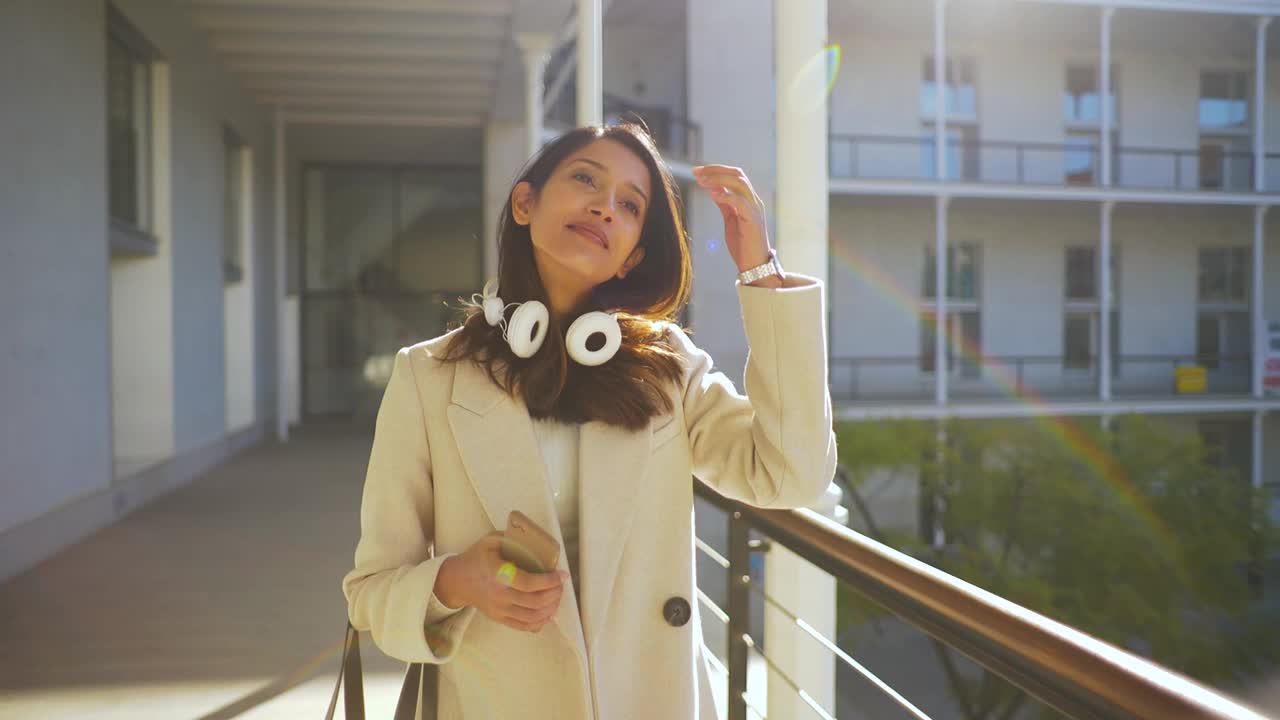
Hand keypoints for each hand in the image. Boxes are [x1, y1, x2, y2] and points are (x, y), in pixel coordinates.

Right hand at [436, 532, 567, 632]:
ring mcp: (499, 609)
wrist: (457, 581)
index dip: (549, 581)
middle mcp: (499, 595)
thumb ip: (512, 539)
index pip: (528, 583)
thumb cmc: (476, 558)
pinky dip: (539, 622)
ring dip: (550, 608)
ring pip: (532, 617)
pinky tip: (548, 613)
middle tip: (561, 584)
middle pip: (534, 602)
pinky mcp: (500, 618)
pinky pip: (523, 626)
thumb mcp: (490, 541)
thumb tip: (535, 539)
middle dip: (554, 594)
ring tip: (557, 597)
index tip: (562, 575)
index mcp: (498, 574)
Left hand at [692, 164, 772, 275]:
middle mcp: (754, 201)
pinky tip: (712, 195)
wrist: (754, 266)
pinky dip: (726, 195)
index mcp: (748, 200)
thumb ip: (725, 204)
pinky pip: (741, 202)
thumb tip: (714, 189)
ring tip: (702, 181)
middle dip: (715, 170)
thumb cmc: (743, 246)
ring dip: (719, 179)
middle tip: (696, 172)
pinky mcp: (753, 220)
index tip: (697, 171)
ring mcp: (755, 209)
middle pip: (737, 174)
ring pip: (740, 183)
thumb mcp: (730, 220)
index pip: (734, 176)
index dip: (715, 170)